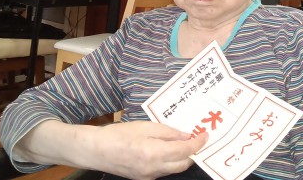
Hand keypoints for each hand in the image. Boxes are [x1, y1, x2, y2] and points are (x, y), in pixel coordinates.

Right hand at [91, 121, 208, 178]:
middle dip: (194, 152)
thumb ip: (168, 132)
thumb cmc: (119, 134)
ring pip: (174, 169)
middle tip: (199, 139)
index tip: (206, 135)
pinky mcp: (144, 178)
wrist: (97, 151)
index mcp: (156, 153)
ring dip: (183, 158)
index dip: (198, 143)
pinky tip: (170, 150)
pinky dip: (171, 161)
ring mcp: (149, 176)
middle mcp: (155, 169)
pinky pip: (163, 171)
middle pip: (183, 164)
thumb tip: (187, 135)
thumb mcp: (146, 127)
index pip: (185, 150)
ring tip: (187, 143)